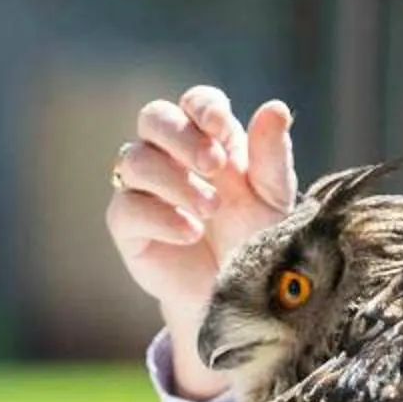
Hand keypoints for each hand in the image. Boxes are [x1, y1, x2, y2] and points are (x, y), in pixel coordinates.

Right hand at [106, 85, 297, 400]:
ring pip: (135, 160)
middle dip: (180, 136)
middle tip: (214, 166)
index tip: (220, 126)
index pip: (194, 103)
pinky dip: (159, 216)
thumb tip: (276, 107)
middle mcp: (171, 157)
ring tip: (210, 210)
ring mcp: (145, 190)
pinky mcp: (128, 227)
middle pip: (153, 118)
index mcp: (209, 141)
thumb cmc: (256, 241)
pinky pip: (126, 208)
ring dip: (174, 180)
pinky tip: (189, 233)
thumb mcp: (273, 200)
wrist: (236, 298)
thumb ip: (272, 156)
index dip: (202, 107)